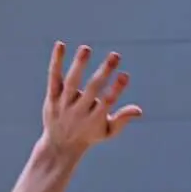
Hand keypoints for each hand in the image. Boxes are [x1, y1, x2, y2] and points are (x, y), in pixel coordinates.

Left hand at [39, 42, 141, 164]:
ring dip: (78, 65)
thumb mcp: (107, 132)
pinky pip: (54, 77)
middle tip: (116, 55)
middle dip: (104, 72)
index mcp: (94, 119)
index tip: (125, 75)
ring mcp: (64, 104)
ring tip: (86, 48)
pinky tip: (61, 45)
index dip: (116, 89)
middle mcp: (78, 111)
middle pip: (91, 89)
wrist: (59, 146)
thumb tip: (139, 110)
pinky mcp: (52, 97)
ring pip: (71, 82)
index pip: (107, 103)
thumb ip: (122, 120)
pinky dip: (56, 62)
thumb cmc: (89, 135)